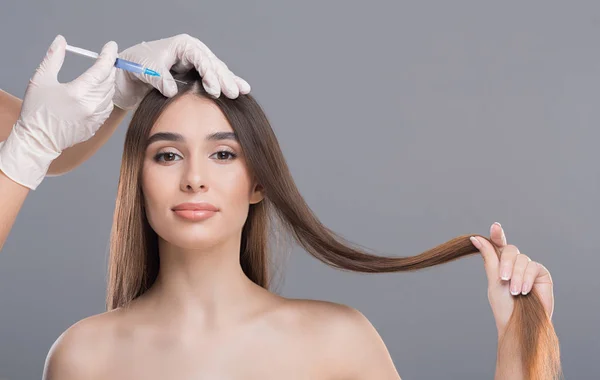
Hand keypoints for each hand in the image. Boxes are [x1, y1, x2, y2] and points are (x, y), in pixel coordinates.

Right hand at [0, 35, 117, 189]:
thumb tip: (61, 41)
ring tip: (100, 74)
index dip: (109, 55)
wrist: (38, 140)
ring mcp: (96, 117)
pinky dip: (106, 96)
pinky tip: (97, 93)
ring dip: (108, 82)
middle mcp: (91, 105)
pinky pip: (108, 107)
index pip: (102, 69)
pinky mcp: (97, 126)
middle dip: (109, 67)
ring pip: (110, 94)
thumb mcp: (41, 80)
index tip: (111, 46)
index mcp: (78, 92)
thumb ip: (53, 58)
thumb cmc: (37, 111)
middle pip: (109, 80)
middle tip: (105, 58)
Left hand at [113, 34, 250, 109]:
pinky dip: (224, 85)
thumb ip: (160, 79)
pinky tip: (238, 90)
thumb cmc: (137, 64)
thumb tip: (172, 90)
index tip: (214, 89)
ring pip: (217, 71)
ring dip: (229, 81)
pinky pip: (213, 78)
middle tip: (234, 92)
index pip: (201, 58)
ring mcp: (196, 63)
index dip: (209, 73)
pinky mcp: (196, 74)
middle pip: (213, 64)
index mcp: (183, 45)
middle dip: (225, 78)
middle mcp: (193, 51)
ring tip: (242, 91)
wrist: (129, 72)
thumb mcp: (147, 70)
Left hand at [470, 223, 553, 336]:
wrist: (518, 323)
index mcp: (500, 264)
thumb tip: (476, 237)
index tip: (495, 226)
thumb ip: (489, 257)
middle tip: (503, 279)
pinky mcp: (541, 273)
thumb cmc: (504, 305)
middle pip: (510, 250)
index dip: (497, 235)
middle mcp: (514, 263)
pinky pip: (533, 266)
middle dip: (505, 264)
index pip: (498, 245)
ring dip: (516, 275)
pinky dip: (526, 278)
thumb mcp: (493, 279)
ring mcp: (528, 267)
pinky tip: (524, 290)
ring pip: (521, 258)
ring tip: (515, 291)